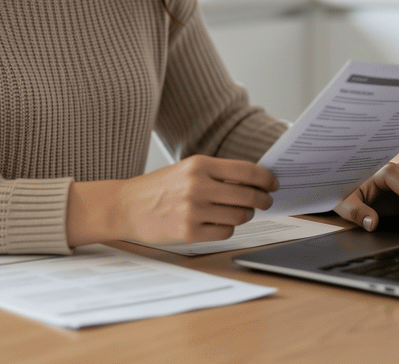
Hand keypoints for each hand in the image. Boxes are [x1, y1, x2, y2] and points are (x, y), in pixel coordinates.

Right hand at [66, 155, 277, 246]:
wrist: (125, 206)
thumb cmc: (159, 187)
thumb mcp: (187, 169)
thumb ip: (218, 173)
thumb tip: (256, 182)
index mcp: (200, 165)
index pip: (247, 171)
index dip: (266, 179)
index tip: (273, 184)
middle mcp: (198, 186)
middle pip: (248, 195)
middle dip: (262, 200)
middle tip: (265, 202)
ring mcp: (194, 211)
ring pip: (240, 216)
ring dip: (244, 215)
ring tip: (238, 212)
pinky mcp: (190, 233)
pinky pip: (225, 233)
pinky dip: (227, 229)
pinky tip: (218, 224)